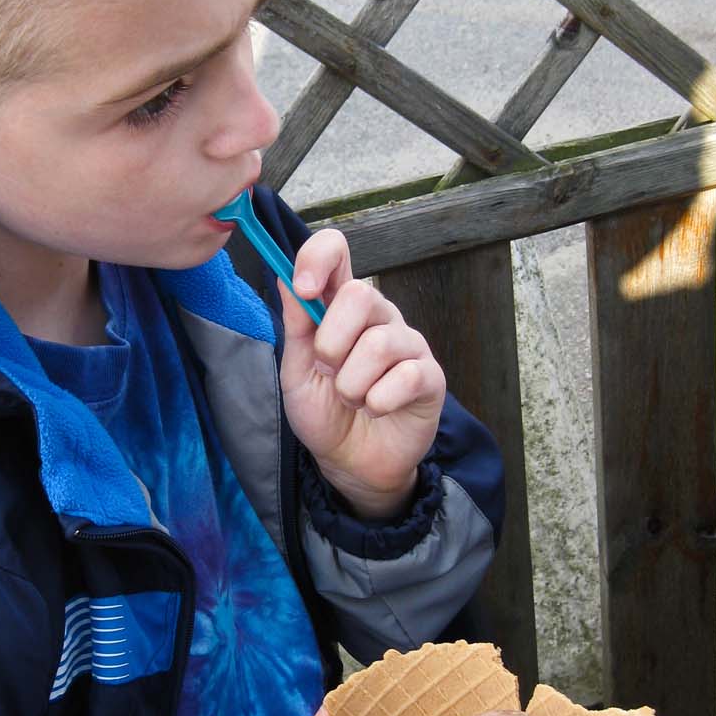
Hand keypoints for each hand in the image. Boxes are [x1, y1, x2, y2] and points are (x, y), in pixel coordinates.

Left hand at [279, 230, 446, 519]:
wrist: (349, 464)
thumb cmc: (324, 412)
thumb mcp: (296, 369)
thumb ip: (296, 324)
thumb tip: (285, 277)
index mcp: (341, 307)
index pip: (337, 251)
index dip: (318, 258)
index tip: (304, 289)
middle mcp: (379, 317)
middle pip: (360, 294)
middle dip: (332, 342)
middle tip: (328, 370)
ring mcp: (408, 344)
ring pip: (378, 344)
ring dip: (352, 384)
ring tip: (352, 399)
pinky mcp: (430, 377)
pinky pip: (405, 377)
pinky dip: (378, 402)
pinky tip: (376, 410)